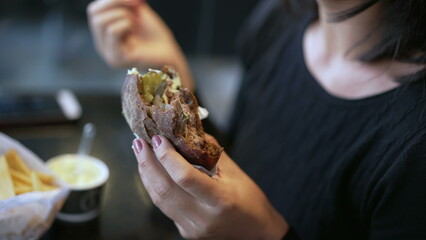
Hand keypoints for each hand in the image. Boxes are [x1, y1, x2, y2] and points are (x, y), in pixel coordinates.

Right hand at [87, 0, 193, 89]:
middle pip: (93, 13)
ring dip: (123, 14)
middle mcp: (102, 44)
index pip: (94, 10)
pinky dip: (126, 24)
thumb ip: (124, 0)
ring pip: (100, 21)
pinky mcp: (116, 59)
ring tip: (136, 22)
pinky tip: (135, 30)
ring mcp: (107, 53)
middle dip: (116, 3)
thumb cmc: (154, 35)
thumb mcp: (136, 10)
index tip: (135, 1)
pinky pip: (112, 31)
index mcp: (103, 33)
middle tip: (136, 8)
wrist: (169, 53)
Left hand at [132, 135, 288, 238]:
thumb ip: (210, 152)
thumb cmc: (250, 200)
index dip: (167, 156)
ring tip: (140, 153)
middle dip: (147, 163)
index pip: (185, 177)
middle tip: (139, 142)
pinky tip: (152, 172)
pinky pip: (165, 207)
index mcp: (220, 200)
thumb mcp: (236, 173)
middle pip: (165, 189)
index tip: (158, 139)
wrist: (257, 233)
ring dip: (146, 174)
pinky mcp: (186, 232)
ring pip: (159, 199)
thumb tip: (188, 130)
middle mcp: (204, 217)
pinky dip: (155, 187)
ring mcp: (192, 228)